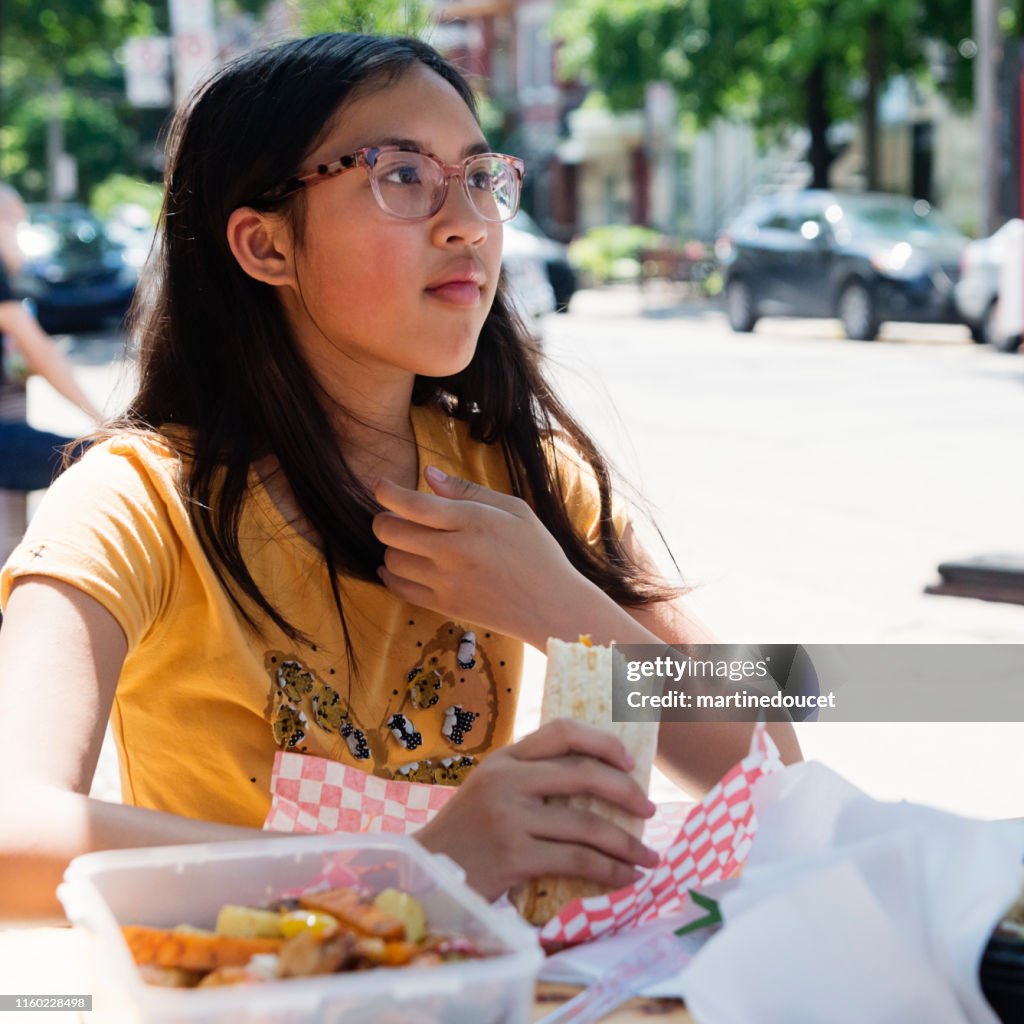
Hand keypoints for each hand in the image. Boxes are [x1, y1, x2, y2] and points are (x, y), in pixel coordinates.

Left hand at [372, 466, 592, 645]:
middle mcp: (453, 552)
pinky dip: (391, 575)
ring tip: (409, 541)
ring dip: (392, 546)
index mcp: (472, 521)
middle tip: (394, 514)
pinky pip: (399, 588)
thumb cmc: (537, 552)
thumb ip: (467, 491)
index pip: (412, 504)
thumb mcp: (514, 509)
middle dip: (383, 518)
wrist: (553, 607)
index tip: (380, 485)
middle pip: (391, 531)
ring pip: (391, 559)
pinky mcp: (444, 606)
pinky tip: (400, 566)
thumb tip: (428, 474)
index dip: (386, 491)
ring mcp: (446, 582)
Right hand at [414, 719, 659, 899]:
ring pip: (587, 824)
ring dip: (627, 843)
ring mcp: (510, 817)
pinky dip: (610, 871)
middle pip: (584, 774)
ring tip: (649, 857)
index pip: (562, 731)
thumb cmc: (466, 834)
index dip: (602, 742)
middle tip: (649, 809)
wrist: (425, 875)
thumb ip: (530, 778)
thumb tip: (599, 779)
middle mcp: (507, 780)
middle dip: (626, 792)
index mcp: (504, 758)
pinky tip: (626, 878)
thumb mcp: (490, 789)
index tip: (629, 762)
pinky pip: (577, 861)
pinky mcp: (514, 856)